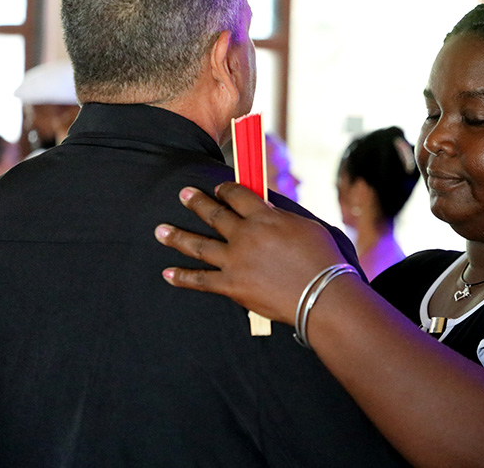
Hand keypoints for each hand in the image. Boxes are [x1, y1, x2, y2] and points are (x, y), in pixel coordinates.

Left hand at [154, 182, 347, 323]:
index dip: (226, 189)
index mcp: (264, 217)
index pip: (237, 195)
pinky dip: (182, 277)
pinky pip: (201, 280)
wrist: (322, 295)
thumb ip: (282, 217)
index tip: (220, 188)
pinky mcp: (231, 286)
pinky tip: (167, 273)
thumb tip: (268, 212)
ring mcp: (234, 261)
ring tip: (160, 229)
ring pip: (199, 245)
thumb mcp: (307, 226)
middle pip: (214, 214)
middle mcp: (245, 235)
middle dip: (196, 202)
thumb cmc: (323, 260)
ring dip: (177, 236)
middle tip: (182, 194)